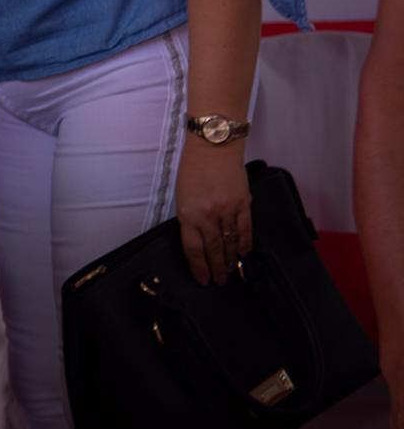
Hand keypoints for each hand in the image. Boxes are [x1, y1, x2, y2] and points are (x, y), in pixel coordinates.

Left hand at [174, 141, 251, 285]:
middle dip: (217, 268)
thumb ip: (190, 217)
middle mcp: (207, 216)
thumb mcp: (182, 196)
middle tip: (220, 281)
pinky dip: (245, 244)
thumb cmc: (193, 169)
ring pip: (230, 243)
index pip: (193, 248)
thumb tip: (201, 236)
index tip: (203, 279)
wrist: (214, 147)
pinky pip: (245, 230)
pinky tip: (244, 254)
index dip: (198, 267)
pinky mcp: (243, 205)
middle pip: (213, 250)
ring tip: (231, 272)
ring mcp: (227, 211)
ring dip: (231, 260)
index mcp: (188, 214)